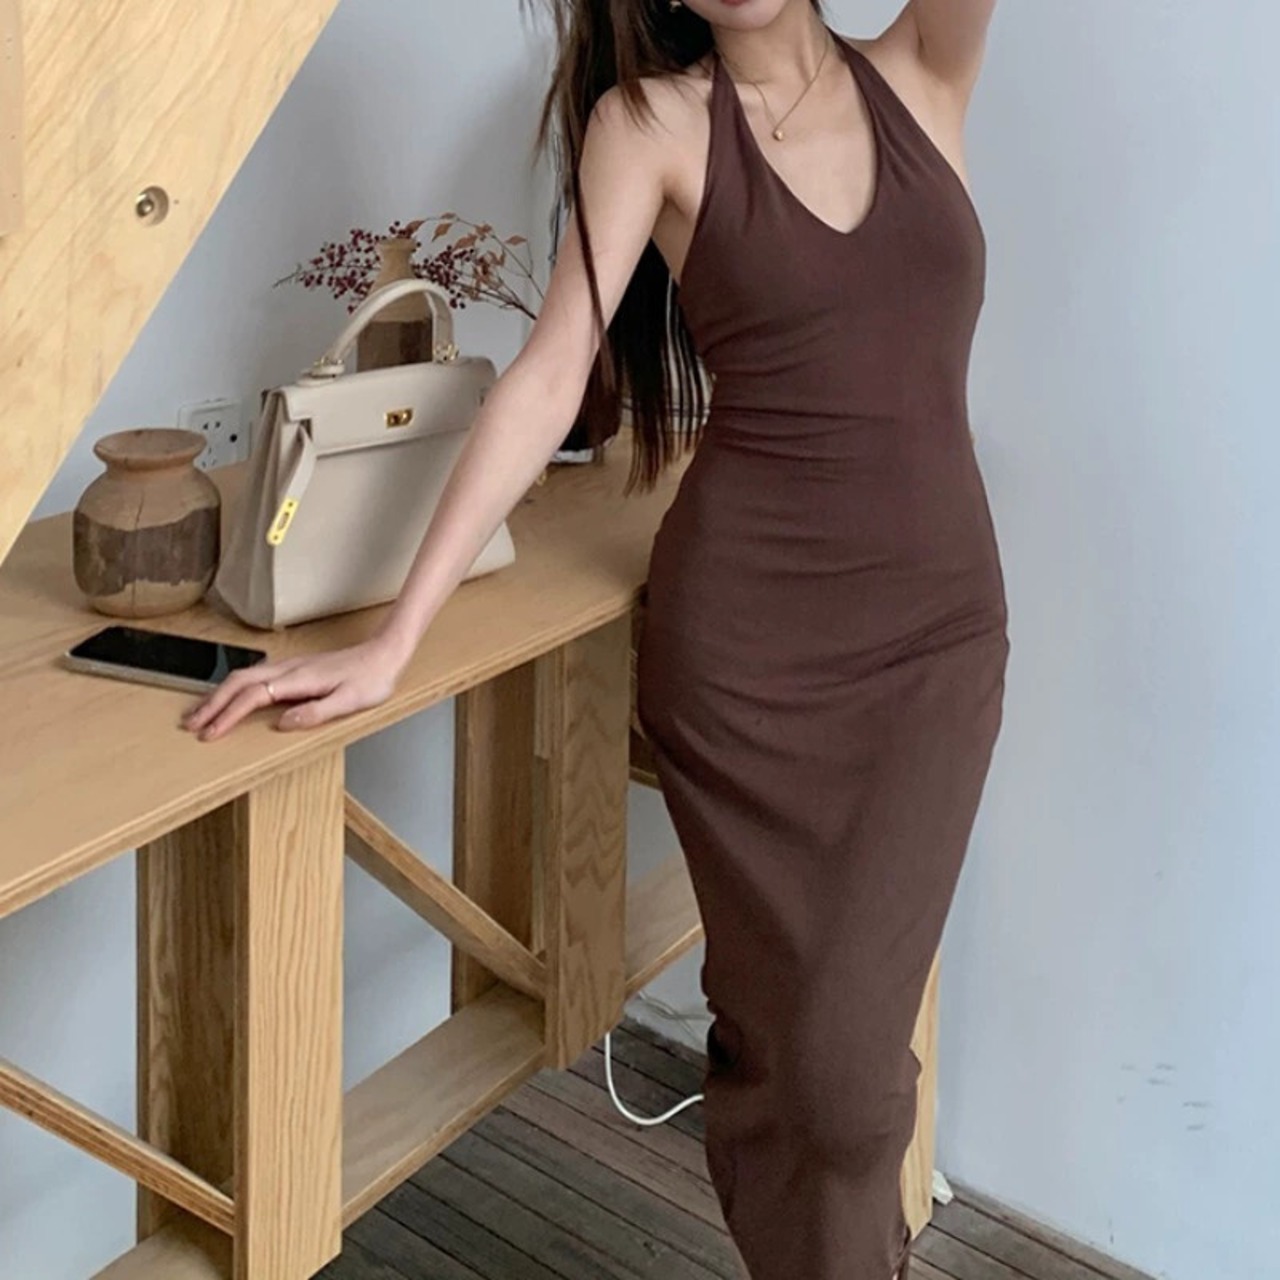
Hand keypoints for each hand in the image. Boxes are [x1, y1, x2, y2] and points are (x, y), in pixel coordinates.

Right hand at [182, 636, 408, 741]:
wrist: (385, 655)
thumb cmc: (372, 679)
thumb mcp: (350, 702)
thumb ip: (316, 712)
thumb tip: (282, 724)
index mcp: (300, 679)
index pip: (253, 696)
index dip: (228, 715)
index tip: (210, 733)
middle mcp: (289, 669)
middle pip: (238, 682)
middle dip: (211, 704)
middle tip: (190, 724)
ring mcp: (290, 667)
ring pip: (243, 677)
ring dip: (219, 695)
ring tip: (200, 714)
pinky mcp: (294, 670)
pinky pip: (254, 677)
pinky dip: (234, 689)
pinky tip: (230, 698)